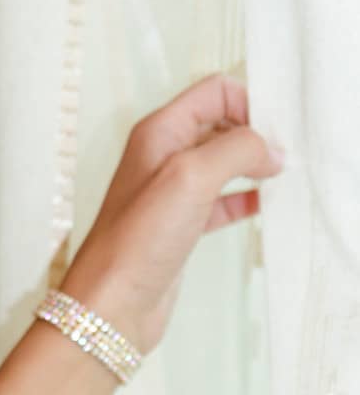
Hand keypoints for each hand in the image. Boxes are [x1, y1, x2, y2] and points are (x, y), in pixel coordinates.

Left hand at [57, 73, 284, 357]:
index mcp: (160, 130)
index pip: (213, 92)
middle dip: (254, 133)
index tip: (274, 131)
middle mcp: (163, 154)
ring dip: (253, 164)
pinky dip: (244, 198)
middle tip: (281, 155)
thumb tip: (269, 147)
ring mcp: (171, 189)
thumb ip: (235, 150)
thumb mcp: (191, 177)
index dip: (247, 103)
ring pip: (222, 162)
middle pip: (219, 122)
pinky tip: (262, 205)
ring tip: (280, 176)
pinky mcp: (181, 223)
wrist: (113, 302)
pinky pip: (220, 199)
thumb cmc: (136, 239)